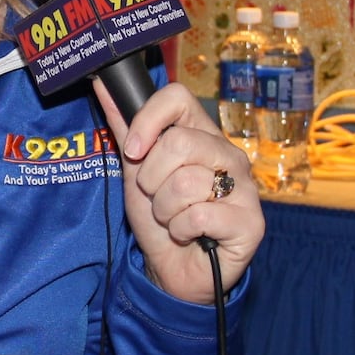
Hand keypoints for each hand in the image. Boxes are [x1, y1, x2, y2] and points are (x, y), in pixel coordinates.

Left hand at [92, 79, 262, 303]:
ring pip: (187, 182)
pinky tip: (190, 234)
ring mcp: (245, 188)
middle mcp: (229, 156)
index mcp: (204, 135)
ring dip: (165, 209)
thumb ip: (125, 129)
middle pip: (180, 142)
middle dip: (151, 178)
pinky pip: (200, 215)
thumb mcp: (135, 171)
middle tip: (156, 197)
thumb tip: (103, 85)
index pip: (178, 98)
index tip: (134, 150)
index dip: (148, 120)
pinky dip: (182, 229)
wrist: (173, 269)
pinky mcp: (252, 222)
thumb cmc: (159, 218)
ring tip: (173, 218)